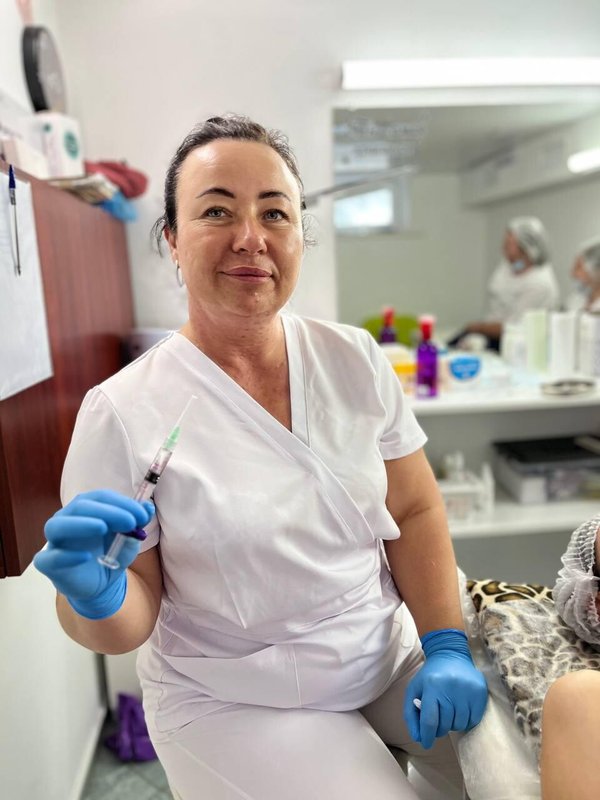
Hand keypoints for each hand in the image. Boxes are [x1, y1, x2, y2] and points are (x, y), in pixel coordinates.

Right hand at [33, 489, 153, 618]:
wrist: (101, 584)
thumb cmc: (111, 553)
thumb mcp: (129, 538)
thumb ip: (137, 522)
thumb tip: (148, 507)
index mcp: (86, 509)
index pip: (100, 497)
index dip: (121, 503)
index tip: (142, 515)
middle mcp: (67, 520)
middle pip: (80, 507)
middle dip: (108, 511)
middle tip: (130, 522)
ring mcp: (55, 542)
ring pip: (57, 526)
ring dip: (81, 524)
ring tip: (102, 527)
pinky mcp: (49, 564)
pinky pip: (49, 558)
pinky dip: (65, 556)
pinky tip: (86, 557)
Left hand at [404, 629, 487, 748]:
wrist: (450, 654)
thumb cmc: (430, 676)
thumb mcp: (414, 690)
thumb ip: (411, 714)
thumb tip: (418, 738)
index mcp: (431, 686)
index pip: (429, 721)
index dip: (427, 736)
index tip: (426, 743)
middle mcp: (450, 687)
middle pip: (445, 724)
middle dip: (439, 729)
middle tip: (437, 723)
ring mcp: (467, 690)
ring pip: (460, 724)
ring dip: (452, 725)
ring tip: (448, 713)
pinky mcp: (480, 691)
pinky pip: (474, 720)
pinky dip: (465, 721)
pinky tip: (459, 710)